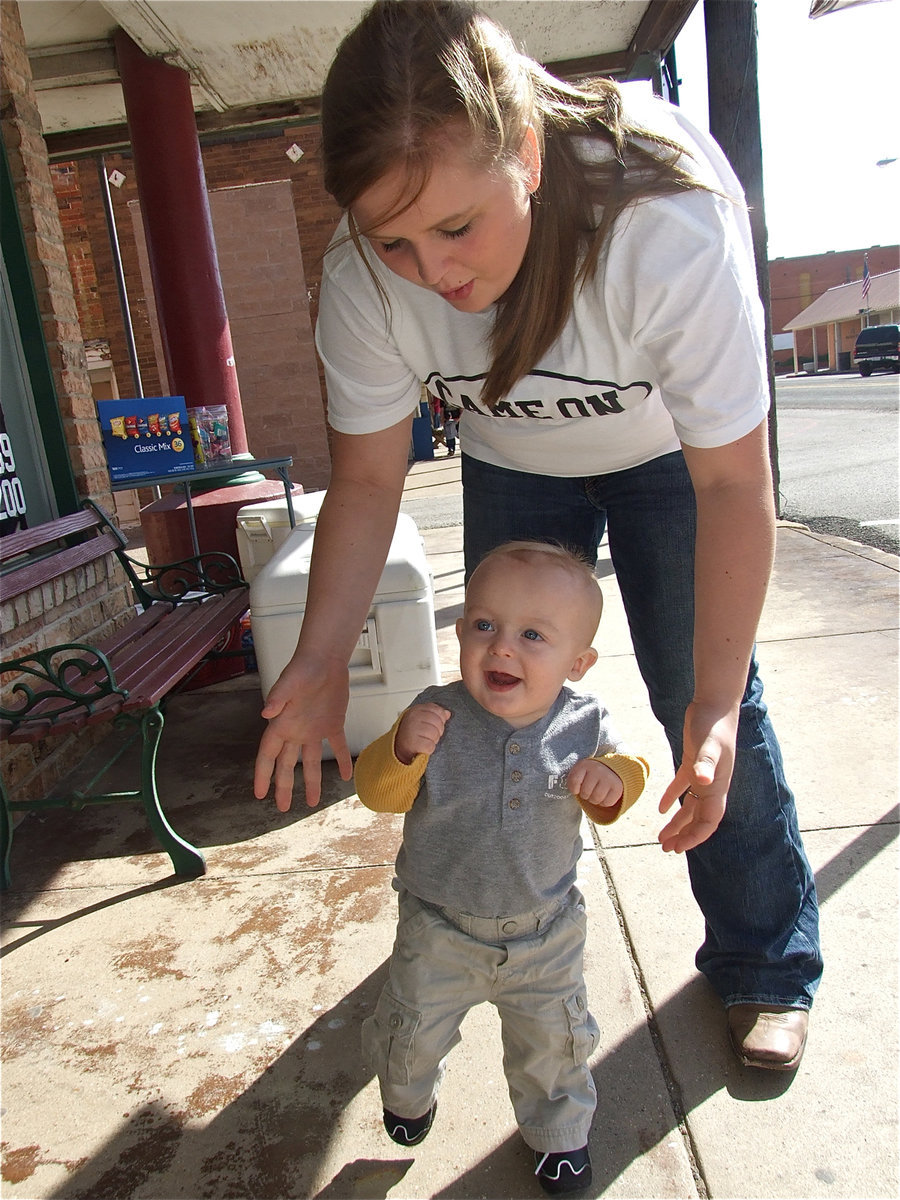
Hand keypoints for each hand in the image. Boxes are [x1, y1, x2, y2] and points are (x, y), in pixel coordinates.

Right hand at [253, 654, 352, 811]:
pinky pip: (337, 746)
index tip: (259, 794)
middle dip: (283, 786)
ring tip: (311, 802)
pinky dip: (342, 760)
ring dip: (310, 781)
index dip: (263, 775)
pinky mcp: (333, 723)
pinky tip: (346, 775)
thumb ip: (278, 697)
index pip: (267, 756)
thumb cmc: (303, 667)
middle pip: (286, 765)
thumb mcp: (289, 682)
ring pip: (310, 761)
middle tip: (282, 808)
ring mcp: (314, 728)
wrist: (326, 657)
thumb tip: (266, 713)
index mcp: (282, 724)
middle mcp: (296, 730)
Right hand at [395, 703, 450, 764]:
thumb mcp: (421, 719)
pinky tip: (423, 747)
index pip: (438, 711)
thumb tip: (447, 713)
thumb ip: (435, 714)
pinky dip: (429, 749)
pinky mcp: (413, 743)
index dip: (440, 719)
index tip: (434, 725)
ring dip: (433, 740)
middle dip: (437, 731)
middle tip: (429, 735)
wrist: (397, 747)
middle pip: (438, 723)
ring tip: (425, 740)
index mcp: (417, 710)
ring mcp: (412, 730)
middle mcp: (413, 718)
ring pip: (435, 734)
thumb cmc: (411, 733)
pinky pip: (430, 746)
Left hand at [566, 758, 622, 809]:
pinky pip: (607, 803)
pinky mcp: (617, 787)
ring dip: (594, 800)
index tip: (577, 787)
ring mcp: (608, 778)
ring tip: (595, 792)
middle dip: (585, 795)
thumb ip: (572, 781)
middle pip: (585, 793)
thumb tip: (573, 792)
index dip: (574, 789)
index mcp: (585, 764)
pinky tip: (604, 794)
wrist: (610, 770)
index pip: (574, 782)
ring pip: (596, 799)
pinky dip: (604, 803)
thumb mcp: (578, 773)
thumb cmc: (589, 775)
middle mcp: (597, 769)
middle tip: (589, 789)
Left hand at [657, 700, 735, 851]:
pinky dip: (672, 798)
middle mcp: (712, 785)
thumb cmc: (713, 725)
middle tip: (666, 848)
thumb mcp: (708, 745)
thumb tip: (704, 782)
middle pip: (699, 819)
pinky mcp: (692, 762)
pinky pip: (683, 787)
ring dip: (677, 822)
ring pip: (690, 806)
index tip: (680, 847)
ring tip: (661, 836)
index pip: (709, 821)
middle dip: (684, 835)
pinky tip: (660, 808)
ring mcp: (702, 774)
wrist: (714, 704)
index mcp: (717, 787)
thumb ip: (706, 764)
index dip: (696, 837)